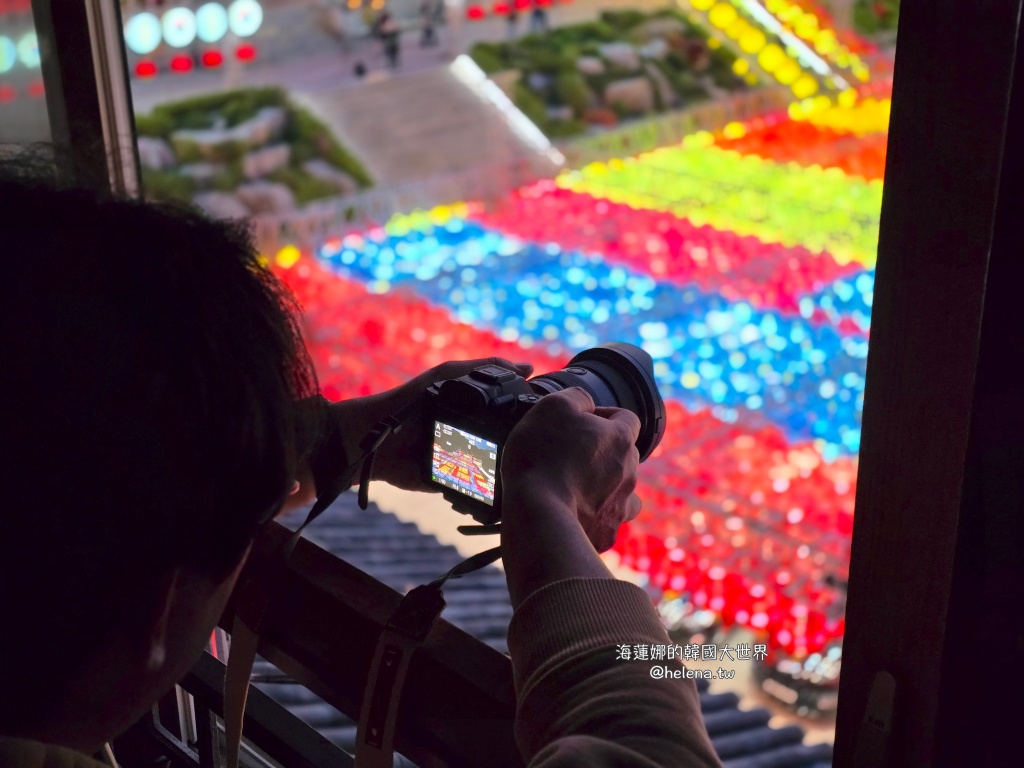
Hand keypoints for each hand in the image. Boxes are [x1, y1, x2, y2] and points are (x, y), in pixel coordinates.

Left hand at [325, 358, 533, 493]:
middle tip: (541, 453)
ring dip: (510, 472)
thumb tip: (528, 368)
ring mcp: (465, 462)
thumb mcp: (448, 376)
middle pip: (510, 446)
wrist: (373, 438)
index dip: (531, 423)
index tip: (552, 425)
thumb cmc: (409, 400)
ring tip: (527, 471)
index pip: (512, 418)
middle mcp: (475, 437)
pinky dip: (489, 493)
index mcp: (476, 412)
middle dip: (524, 450)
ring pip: (498, 470)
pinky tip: (505, 489)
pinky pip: (477, 492)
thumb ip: (485, 369)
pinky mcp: (452, 484)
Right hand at [500, 387, 641, 551]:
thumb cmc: (543, 458)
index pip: (627, 418)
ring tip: (571, 487)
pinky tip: (571, 514)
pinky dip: (592, 517)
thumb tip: (585, 402)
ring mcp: (620, 506)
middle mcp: (628, 472)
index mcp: (620, 439)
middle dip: (601, 453)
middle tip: (568, 455)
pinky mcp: (606, 533)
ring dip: (601, 486)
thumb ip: (576, 397)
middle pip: (623, 455)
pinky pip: (605, 521)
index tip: (581, 423)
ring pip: (619, 491)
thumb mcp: (553, 406)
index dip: (604, 416)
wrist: (539, 514)